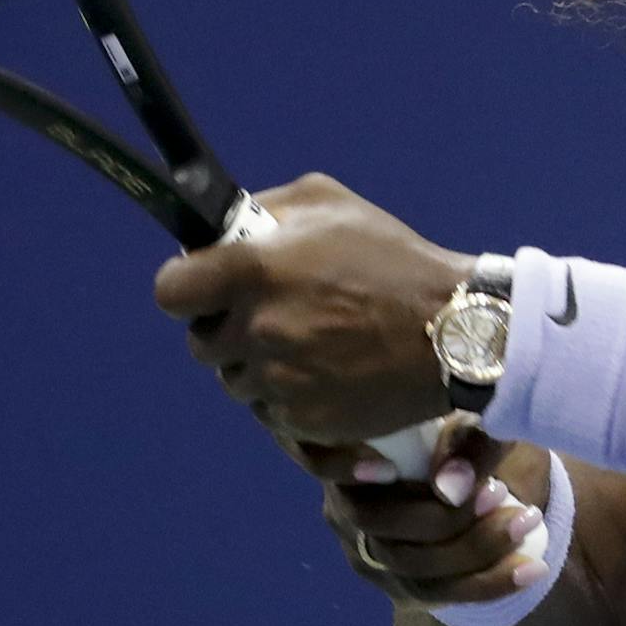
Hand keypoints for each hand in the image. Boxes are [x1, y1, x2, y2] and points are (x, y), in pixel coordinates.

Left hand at [154, 173, 470, 446]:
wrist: (454, 331)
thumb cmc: (393, 259)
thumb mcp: (331, 204)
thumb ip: (267, 208)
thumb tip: (225, 229)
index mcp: (254, 270)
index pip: (171, 292)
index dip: (186, 289)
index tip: (206, 288)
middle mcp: (257, 329)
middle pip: (201, 344)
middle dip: (227, 330)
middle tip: (270, 316)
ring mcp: (278, 380)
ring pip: (235, 382)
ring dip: (258, 366)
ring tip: (307, 345)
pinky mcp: (302, 421)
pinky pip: (271, 413)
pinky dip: (289, 397)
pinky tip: (326, 373)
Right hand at [285, 420, 551, 607]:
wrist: (497, 465)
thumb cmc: (478, 419)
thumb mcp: (480, 414)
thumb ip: (465, 441)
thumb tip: (450, 486)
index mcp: (348, 452)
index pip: (331, 467)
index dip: (362, 474)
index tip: (405, 469)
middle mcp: (345, 508)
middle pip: (381, 531)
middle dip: (448, 521)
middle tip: (503, 492)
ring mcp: (368, 554)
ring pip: (411, 574)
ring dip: (475, 553)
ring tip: (527, 521)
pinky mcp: (401, 585)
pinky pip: (438, 597)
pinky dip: (488, 584)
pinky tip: (532, 568)